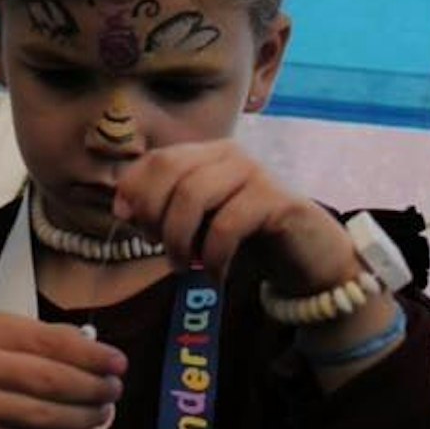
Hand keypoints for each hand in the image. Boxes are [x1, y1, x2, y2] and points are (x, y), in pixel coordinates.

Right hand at [0, 311, 125, 428]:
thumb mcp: (6, 334)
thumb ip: (50, 337)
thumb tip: (98, 350)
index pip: (52, 341)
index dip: (92, 355)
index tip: (118, 364)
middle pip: (53, 381)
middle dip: (94, 388)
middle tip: (113, 390)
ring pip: (48, 417)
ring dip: (87, 418)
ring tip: (102, 412)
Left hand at [114, 141, 355, 289]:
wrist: (306, 256)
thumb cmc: (244, 239)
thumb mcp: (196, 224)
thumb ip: (161, 212)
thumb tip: (123, 208)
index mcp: (206, 154)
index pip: (155, 159)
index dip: (133, 189)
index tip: (128, 221)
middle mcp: (229, 154)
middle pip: (169, 170)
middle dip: (153, 213)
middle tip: (158, 248)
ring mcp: (254, 172)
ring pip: (193, 195)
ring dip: (178, 239)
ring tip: (182, 266)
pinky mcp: (276, 200)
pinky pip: (227, 225)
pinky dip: (211, 256)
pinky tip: (213, 274)